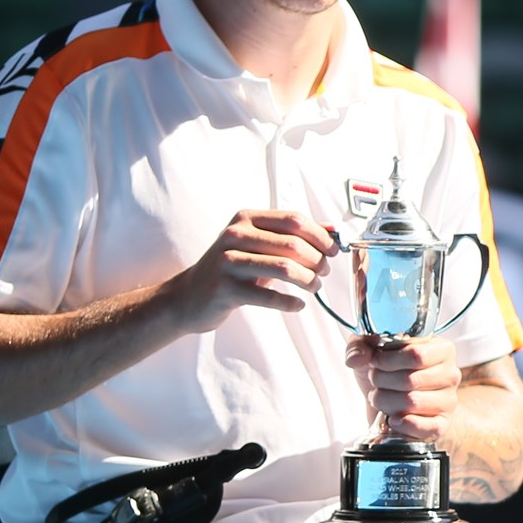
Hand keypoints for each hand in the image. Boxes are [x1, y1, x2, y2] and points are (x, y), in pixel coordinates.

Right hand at [169, 210, 339, 333]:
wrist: (188, 296)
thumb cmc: (231, 268)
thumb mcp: (257, 244)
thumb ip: (291, 235)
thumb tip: (332, 231)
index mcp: (246, 218)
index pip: (294, 220)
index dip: (320, 235)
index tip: (333, 250)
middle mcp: (235, 235)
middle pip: (293, 243)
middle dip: (317, 259)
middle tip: (323, 272)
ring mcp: (228, 262)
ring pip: (284, 268)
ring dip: (308, 280)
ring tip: (314, 287)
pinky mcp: (226, 289)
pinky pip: (268, 296)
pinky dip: (290, 302)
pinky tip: (297, 305)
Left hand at [344, 334, 461, 440]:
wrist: (395, 401)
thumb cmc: (389, 372)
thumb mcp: (372, 351)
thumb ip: (359, 346)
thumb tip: (357, 357)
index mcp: (440, 348)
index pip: (416, 354)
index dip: (387, 359)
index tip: (374, 361)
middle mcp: (450, 373)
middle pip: (411, 379)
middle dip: (382, 381)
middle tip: (375, 380)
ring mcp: (448, 400)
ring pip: (413, 402)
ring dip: (386, 401)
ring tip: (380, 397)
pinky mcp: (442, 424)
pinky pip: (427, 427)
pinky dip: (403, 424)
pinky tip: (392, 418)